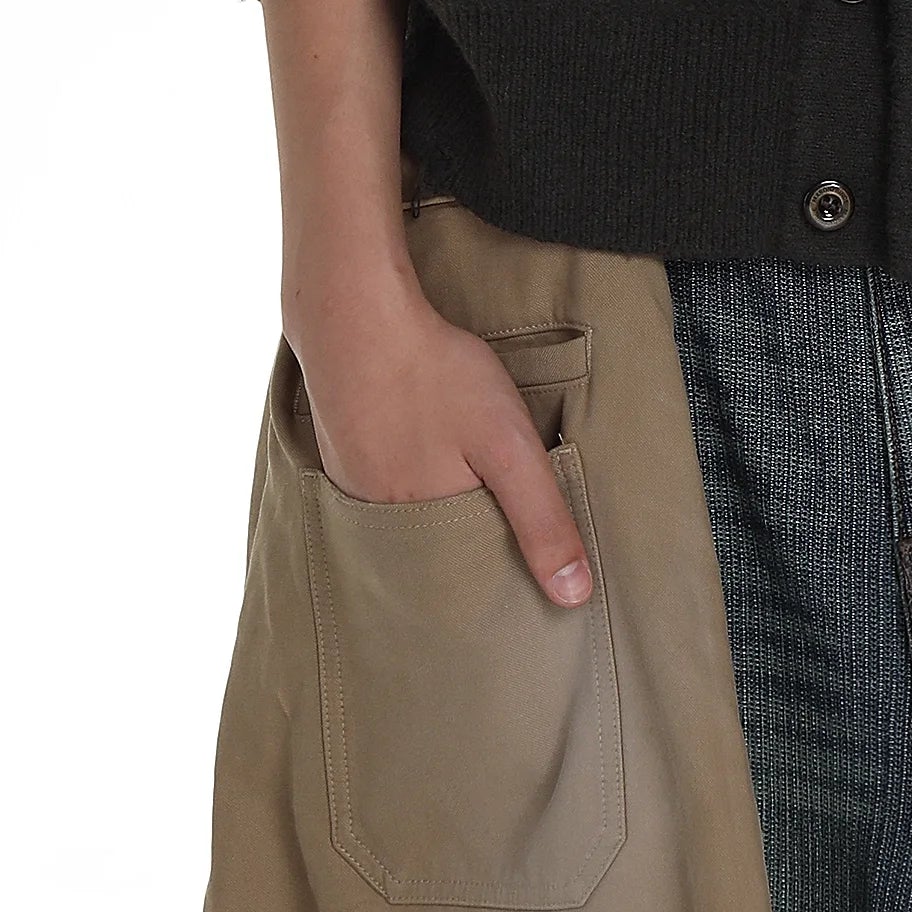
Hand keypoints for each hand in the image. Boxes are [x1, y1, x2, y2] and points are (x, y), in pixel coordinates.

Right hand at [287, 247, 594, 605]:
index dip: (501, 556)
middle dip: (470, 525)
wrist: (354, 315)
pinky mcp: (339, 454)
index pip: (469, 573)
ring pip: (408, 511)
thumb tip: (573, 596)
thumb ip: (541, 519)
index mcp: (422, 533)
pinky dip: (405, 468)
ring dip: (435, 496)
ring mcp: (351, 487)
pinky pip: (380, 481)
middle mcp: (378, 523)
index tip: (522, 535)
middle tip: (489, 485)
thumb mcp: (508, 446)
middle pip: (437, 544)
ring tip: (458, 464)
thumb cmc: (436, 375)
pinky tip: (419, 440)